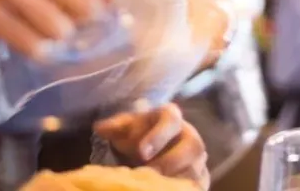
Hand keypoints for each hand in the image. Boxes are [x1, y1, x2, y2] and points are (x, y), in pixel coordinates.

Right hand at [0, 0, 124, 58]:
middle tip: (77, 28)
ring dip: (60, 39)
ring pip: (63, 30)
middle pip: (90, 3)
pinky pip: (35, 46)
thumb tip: (115, 2)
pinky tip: (31, 43)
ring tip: (47, 33)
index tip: (111, 7)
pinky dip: (39, 51)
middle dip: (89, 24)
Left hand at [94, 104, 209, 189]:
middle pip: (193, 146)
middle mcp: (191, 136)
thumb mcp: (125, 128)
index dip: (159, 136)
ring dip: (175, 179)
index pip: (171, 120)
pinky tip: (162, 190)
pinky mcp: (200, 179)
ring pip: (197, 170)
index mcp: (172, 116)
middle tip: (148, 173)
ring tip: (151, 185)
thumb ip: (115, 127)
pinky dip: (180, 190)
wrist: (149, 148)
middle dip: (170, 161)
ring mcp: (198, 159)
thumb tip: (100, 128)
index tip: (141, 152)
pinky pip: (196, 187)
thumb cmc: (137, 135)